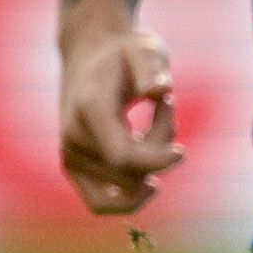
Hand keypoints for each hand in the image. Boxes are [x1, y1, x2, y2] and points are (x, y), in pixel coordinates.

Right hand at [56, 15, 182, 216]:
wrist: (89, 50)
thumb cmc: (124, 51)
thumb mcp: (145, 49)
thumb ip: (152, 69)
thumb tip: (161, 90)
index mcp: (90, 110)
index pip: (124, 158)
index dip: (158, 161)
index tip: (182, 151)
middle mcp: (74, 137)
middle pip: (130, 173)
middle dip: (161, 150)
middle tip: (166, 110)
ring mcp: (70, 154)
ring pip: (124, 187)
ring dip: (151, 168)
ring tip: (154, 129)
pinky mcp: (73, 166)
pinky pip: (100, 204)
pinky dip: (129, 198)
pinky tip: (150, 176)